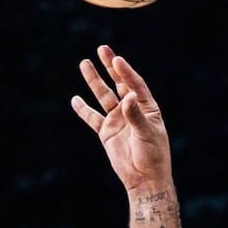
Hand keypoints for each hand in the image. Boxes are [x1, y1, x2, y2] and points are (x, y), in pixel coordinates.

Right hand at [72, 46, 172, 194]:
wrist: (144, 179)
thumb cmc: (152, 155)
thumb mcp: (147, 134)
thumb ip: (136, 116)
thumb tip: (128, 97)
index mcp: (146, 106)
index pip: (135, 84)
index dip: (126, 72)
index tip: (116, 59)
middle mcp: (131, 109)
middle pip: (119, 83)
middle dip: (110, 67)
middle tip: (102, 48)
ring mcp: (118, 120)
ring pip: (103, 96)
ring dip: (94, 81)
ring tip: (84, 63)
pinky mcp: (106, 133)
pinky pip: (93, 118)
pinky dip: (84, 110)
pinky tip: (75, 99)